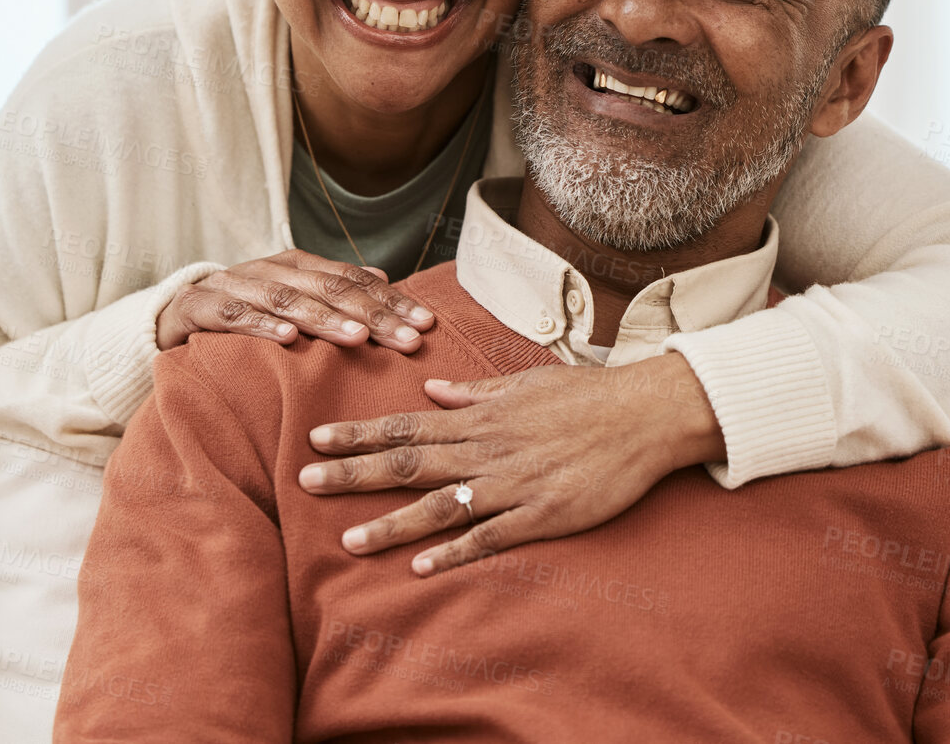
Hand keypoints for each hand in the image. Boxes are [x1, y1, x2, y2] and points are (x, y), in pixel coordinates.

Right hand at [155, 250, 435, 351]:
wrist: (169, 315)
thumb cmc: (243, 313)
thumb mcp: (290, 300)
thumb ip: (333, 289)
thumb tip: (386, 277)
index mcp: (295, 265)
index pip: (352, 280)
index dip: (392, 301)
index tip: (427, 325)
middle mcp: (269, 269)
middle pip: (328, 288)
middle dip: (372, 313)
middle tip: (408, 339)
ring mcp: (233, 285)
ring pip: (286, 299)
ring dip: (325, 319)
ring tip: (358, 338)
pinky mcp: (199, 308)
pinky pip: (234, 316)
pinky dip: (262, 326)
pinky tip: (289, 340)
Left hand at [298, 352, 726, 574]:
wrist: (644, 414)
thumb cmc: (586, 395)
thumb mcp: (526, 382)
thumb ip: (476, 393)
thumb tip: (431, 391)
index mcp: (481, 417)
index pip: (406, 424)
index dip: (359, 434)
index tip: (316, 439)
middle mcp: (487, 449)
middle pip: (409, 462)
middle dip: (354, 474)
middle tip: (305, 483)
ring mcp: (512, 484)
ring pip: (440, 505)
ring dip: (393, 523)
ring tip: (349, 539)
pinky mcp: (541, 514)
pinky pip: (490, 536)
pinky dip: (455, 551)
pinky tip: (423, 567)